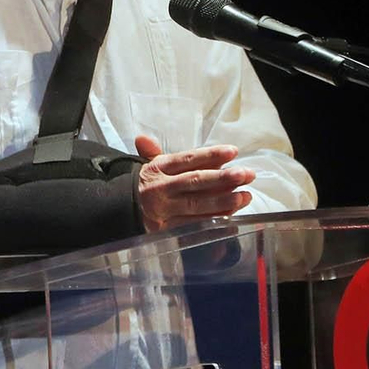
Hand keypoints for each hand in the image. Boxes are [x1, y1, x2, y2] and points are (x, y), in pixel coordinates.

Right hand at [133, 133, 255, 232]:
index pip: (187, 159)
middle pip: (194, 181)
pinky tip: (231, 215)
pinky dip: (214, 219)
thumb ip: (153, 152)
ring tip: (245, 196)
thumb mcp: (147, 166)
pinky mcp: (167, 229)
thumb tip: (143, 138)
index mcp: (157, 169)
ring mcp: (164, 210)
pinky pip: (194, 224)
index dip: (210, 155)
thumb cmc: (146, 185)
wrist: (122, 212)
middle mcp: (160, 188)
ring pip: (197, 204)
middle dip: (223, 178)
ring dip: (224, 201)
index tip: (233, 152)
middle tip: (246, 174)